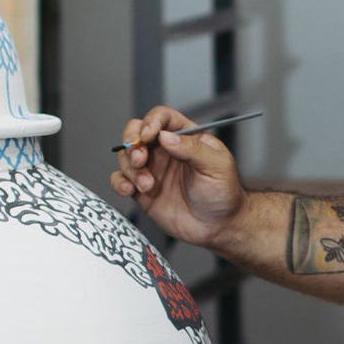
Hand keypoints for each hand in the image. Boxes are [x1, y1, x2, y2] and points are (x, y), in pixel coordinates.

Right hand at [107, 105, 247, 248]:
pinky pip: (120, 179)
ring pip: (126, 155)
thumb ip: (193, 148)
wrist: (219, 226)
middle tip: (140, 159)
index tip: (148, 135)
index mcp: (185, 137)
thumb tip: (167, 136)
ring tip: (147, 185)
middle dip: (132, 142)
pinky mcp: (142, 190)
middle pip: (136, 131)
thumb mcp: (217, 166)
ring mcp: (152, 169)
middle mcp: (165, 150)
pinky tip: (129, 189)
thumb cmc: (224, 193)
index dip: (151, 122)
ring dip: (130, 168)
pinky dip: (119, 182)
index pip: (162, 117)